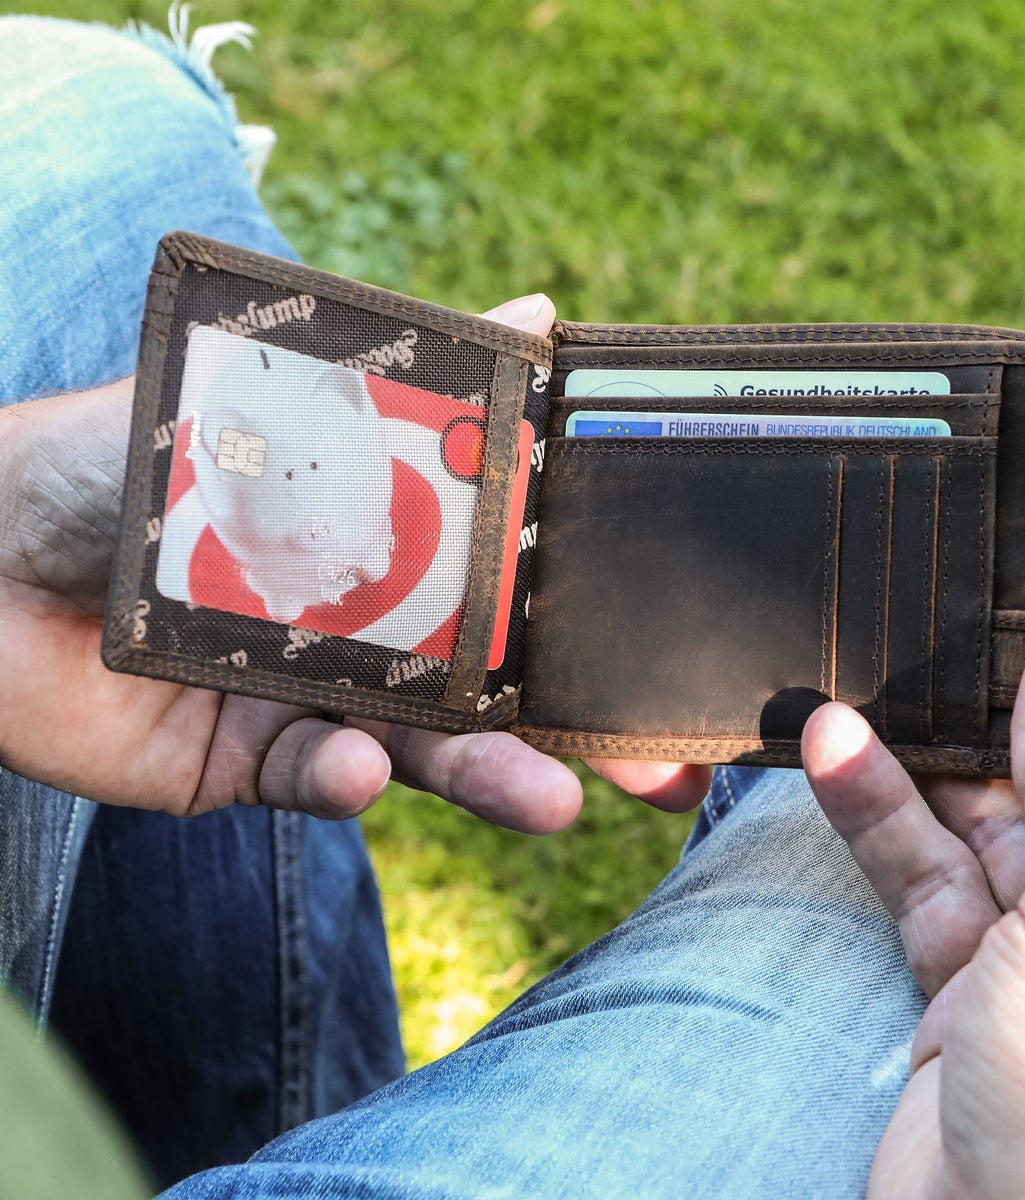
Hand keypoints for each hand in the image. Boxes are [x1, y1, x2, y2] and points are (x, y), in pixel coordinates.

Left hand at [0, 293, 708, 827]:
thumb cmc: (103, 460)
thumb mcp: (264, 405)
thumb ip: (402, 383)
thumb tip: (538, 315)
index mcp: (386, 549)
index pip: (507, 588)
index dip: (585, 622)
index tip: (663, 646)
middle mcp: (365, 631)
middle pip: (488, 689)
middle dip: (570, 729)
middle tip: (656, 769)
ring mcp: (313, 701)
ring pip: (421, 750)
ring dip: (488, 775)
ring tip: (551, 801)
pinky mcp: (248, 766)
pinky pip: (316, 782)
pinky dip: (345, 779)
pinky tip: (360, 767)